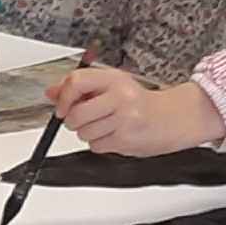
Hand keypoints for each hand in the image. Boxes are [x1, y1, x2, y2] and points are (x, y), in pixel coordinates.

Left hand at [48, 68, 224, 154]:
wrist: (174, 118)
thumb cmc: (141, 102)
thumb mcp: (111, 86)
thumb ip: (81, 88)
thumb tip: (51, 92)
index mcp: (114, 79)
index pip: (76, 82)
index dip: (63, 97)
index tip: (61, 107)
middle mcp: (119, 97)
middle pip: (76, 114)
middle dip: (75, 121)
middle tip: (88, 119)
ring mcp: (123, 119)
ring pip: (84, 133)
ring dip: (89, 133)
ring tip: (107, 126)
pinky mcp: (126, 140)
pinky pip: (96, 146)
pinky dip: (101, 144)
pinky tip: (115, 135)